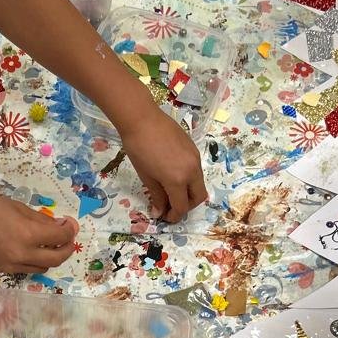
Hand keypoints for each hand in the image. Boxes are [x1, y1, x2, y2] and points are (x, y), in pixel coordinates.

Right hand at [0, 192, 77, 273]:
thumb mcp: (18, 207)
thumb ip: (40, 220)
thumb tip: (59, 226)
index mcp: (28, 235)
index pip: (60, 238)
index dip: (69, 230)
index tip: (69, 223)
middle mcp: (23, 255)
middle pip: (56, 259)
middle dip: (67, 248)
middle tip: (67, 237)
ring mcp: (12, 265)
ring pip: (43, 268)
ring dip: (51, 257)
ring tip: (49, 244)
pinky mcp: (2, 270)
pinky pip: (26, 269)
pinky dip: (34, 261)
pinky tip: (31, 249)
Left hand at [119, 103, 207, 221]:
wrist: (142, 119)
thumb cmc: (138, 149)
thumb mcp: (146, 176)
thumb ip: (156, 196)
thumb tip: (159, 212)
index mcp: (177, 180)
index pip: (181, 207)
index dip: (174, 216)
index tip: (165, 218)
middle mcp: (191, 171)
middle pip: (198, 197)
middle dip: (187, 206)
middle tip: (172, 207)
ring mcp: (195, 158)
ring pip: (199, 183)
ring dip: (189, 192)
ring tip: (171, 191)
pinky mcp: (194, 149)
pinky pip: (196, 170)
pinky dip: (189, 178)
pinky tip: (174, 174)